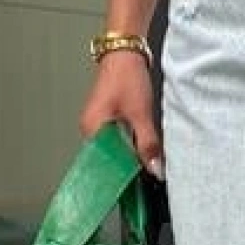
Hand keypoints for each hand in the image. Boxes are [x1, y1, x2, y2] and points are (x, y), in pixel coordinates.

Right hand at [79, 51, 165, 179]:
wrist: (125, 53)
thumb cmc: (126, 76)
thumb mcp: (141, 114)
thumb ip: (147, 144)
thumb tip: (154, 169)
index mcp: (92, 130)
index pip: (103, 166)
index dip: (119, 179)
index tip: (134, 191)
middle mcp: (90, 130)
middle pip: (109, 160)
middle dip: (127, 170)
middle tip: (145, 180)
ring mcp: (98, 126)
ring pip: (114, 151)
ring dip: (129, 159)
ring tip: (144, 168)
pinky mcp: (107, 121)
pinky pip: (117, 141)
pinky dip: (129, 148)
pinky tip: (142, 152)